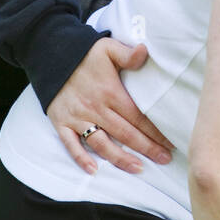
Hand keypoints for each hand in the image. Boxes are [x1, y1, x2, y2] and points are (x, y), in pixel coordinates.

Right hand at [47, 37, 174, 174]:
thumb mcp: (108, 48)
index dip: (155, 132)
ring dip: (121, 159)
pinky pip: (71, 145)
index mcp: (110, 92)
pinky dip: (81, 159)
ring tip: (139, 169)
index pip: (138, 117)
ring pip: (102, 144)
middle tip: (165, 160)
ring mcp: (77, 118)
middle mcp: (95, 108)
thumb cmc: (83, 53)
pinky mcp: (61, 123)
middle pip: (125, 134)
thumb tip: (144, 51)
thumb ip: (127, 54)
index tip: (170, 142)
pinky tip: (94, 171)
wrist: (49, 54)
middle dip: (147, 148)